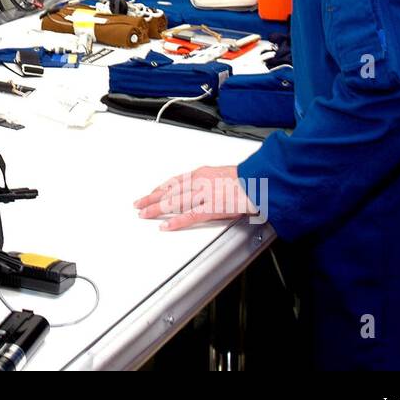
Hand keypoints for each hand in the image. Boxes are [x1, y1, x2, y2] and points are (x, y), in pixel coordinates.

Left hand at [134, 165, 255, 230]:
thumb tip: (206, 188)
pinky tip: (165, 226)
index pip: (175, 181)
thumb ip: (212, 181)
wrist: (260, 181)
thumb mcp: (224, 174)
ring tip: (144, 214)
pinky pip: (190, 216)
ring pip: (175, 202)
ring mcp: (205, 195)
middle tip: (139, 204)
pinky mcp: (213, 208)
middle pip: (170, 191)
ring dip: (157, 209)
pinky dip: (176, 222)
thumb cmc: (248, 178)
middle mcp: (200, 182)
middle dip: (152, 198)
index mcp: (202, 173)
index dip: (161, 188)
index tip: (152, 193)